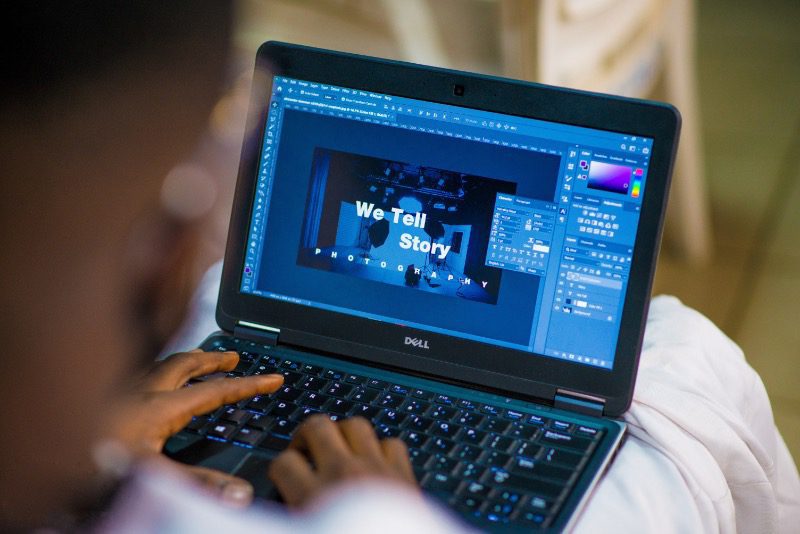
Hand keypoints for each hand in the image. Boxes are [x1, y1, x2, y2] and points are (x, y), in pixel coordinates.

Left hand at [101, 350, 282, 504]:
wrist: (38, 460)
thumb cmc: (87, 468)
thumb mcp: (149, 478)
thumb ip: (196, 485)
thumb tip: (238, 493)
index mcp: (158, 407)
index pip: (215, 391)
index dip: (248, 385)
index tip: (273, 378)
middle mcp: (140, 391)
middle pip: (186, 363)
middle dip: (215, 359)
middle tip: (236, 358)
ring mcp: (120, 391)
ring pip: (162, 364)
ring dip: (188, 360)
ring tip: (203, 363)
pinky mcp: (103, 398)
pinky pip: (142, 373)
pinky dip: (161, 371)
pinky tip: (154, 385)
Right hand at [268, 414, 417, 506]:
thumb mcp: (310, 532)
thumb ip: (298, 510)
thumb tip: (290, 501)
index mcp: (316, 498)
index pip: (283, 461)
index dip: (280, 468)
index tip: (284, 477)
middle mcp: (346, 477)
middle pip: (318, 426)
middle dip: (306, 435)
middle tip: (306, 450)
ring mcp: (378, 471)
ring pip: (355, 425)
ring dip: (343, 434)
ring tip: (338, 449)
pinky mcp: (405, 475)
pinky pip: (392, 443)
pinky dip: (382, 448)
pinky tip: (375, 462)